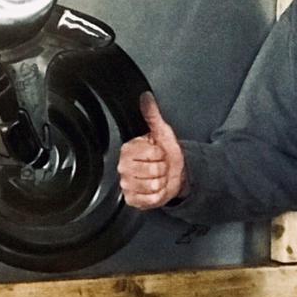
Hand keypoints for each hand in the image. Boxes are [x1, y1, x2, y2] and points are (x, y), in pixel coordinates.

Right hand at [118, 92, 187, 209]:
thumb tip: (146, 97)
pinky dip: (158, 196)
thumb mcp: (161, 131)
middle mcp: (123, 167)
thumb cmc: (165, 152)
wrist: (172, 173)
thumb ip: (152, 114)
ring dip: (161, 183)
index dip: (161, 154)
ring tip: (158, 177)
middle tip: (159, 166)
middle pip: (152, 172)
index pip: (151, 154)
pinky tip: (156, 189)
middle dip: (162, 170)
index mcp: (128, 150)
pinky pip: (150, 200)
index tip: (159, 153)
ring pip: (152, 186)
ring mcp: (126, 184)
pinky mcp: (132, 199)